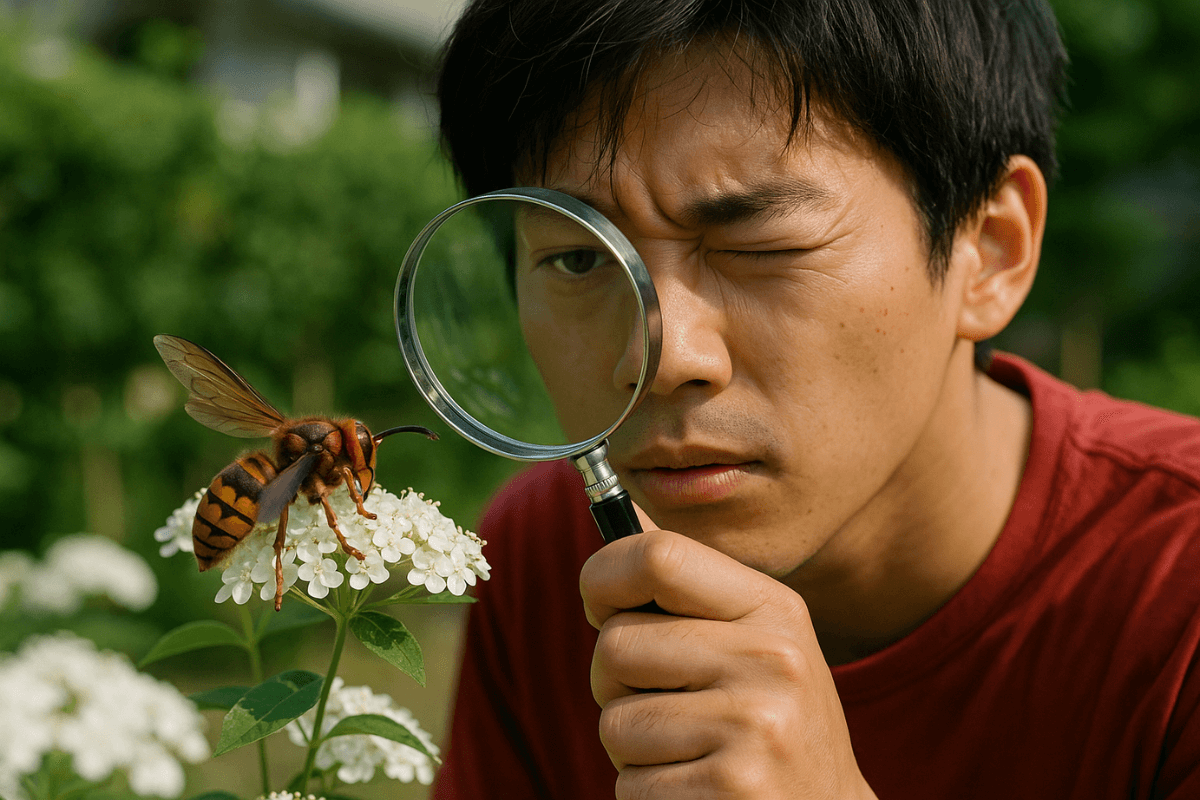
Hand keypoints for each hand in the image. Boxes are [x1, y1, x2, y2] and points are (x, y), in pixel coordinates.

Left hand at [580, 526, 875, 799]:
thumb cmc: (769, 727)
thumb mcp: (754, 645)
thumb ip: (691, 591)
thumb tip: (620, 515)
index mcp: (773, 610)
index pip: (658, 554)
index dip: (603, 577)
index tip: (599, 607)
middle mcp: (773, 659)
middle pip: (615, 645)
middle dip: (615, 686)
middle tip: (666, 710)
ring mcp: (755, 726)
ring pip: (615, 722)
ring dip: (633, 750)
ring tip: (692, 755)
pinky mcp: (730, 788)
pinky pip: (629, 784)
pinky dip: (647, 796)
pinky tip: (697, 793)